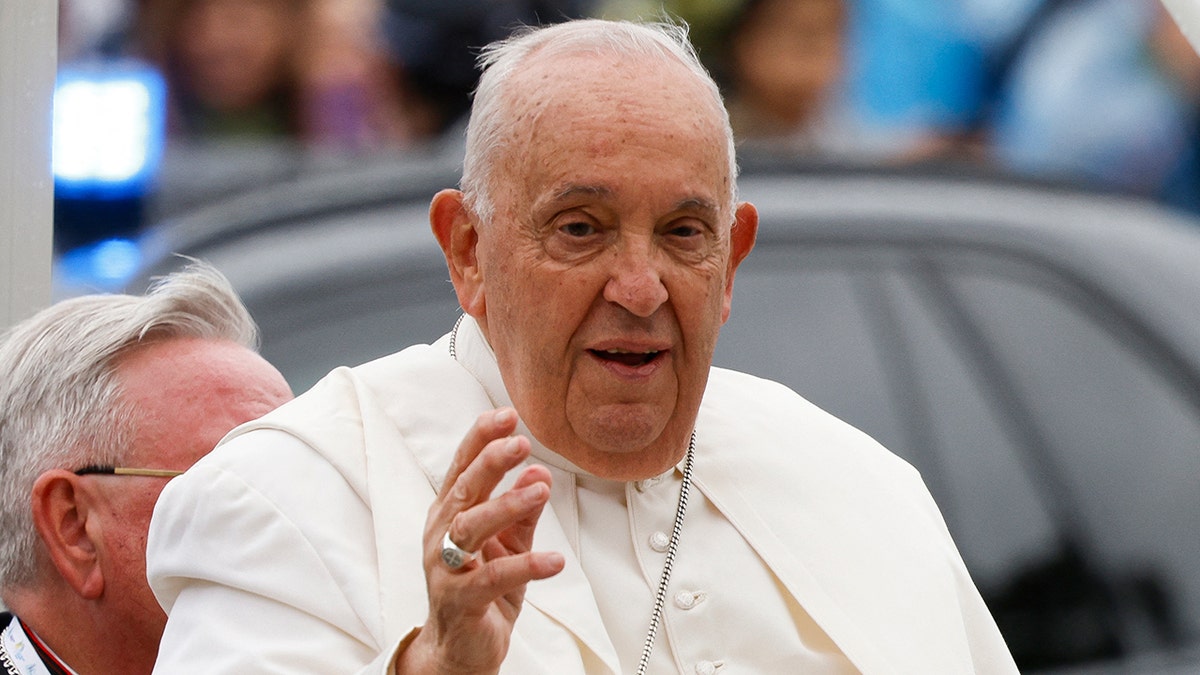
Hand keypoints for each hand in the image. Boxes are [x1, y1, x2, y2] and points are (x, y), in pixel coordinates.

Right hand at [396, 407, 564, 673]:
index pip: (462, 468)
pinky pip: (492, 578)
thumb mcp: (507, 543)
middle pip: (464, 490)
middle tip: (520, 442)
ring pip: (471, 528)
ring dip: (506, 505)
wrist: (460, 650)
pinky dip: (525, 566)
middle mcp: (441, 536)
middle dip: (490, 462)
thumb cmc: (481, 589)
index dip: (481, 439)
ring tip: (540, 491)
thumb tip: (540, 471)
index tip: (506, 415)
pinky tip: (554, 559)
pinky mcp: (461, 601)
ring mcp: (446, 569)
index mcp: (450, 514)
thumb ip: (522, 510)